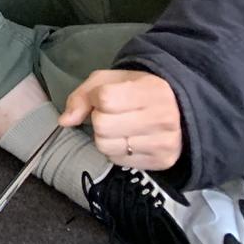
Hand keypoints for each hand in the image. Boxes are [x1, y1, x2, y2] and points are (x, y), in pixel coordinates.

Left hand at [59, 70, 183, 171]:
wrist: (178, 110)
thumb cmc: (136, 91)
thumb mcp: (107, 81)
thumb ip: (82, 96)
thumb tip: (65, 121)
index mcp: (151, 91)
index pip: (105, 99)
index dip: (95, 99)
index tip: (103, 98)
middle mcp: (162, 118)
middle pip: (102, 126)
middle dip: (98, 120)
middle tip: (112, 115)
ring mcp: (164, 143)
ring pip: (107, 146)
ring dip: (104, 137)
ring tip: (119, 128)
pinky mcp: (162, 162)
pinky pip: (118, 160)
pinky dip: (115, 150)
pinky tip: (128, 139)